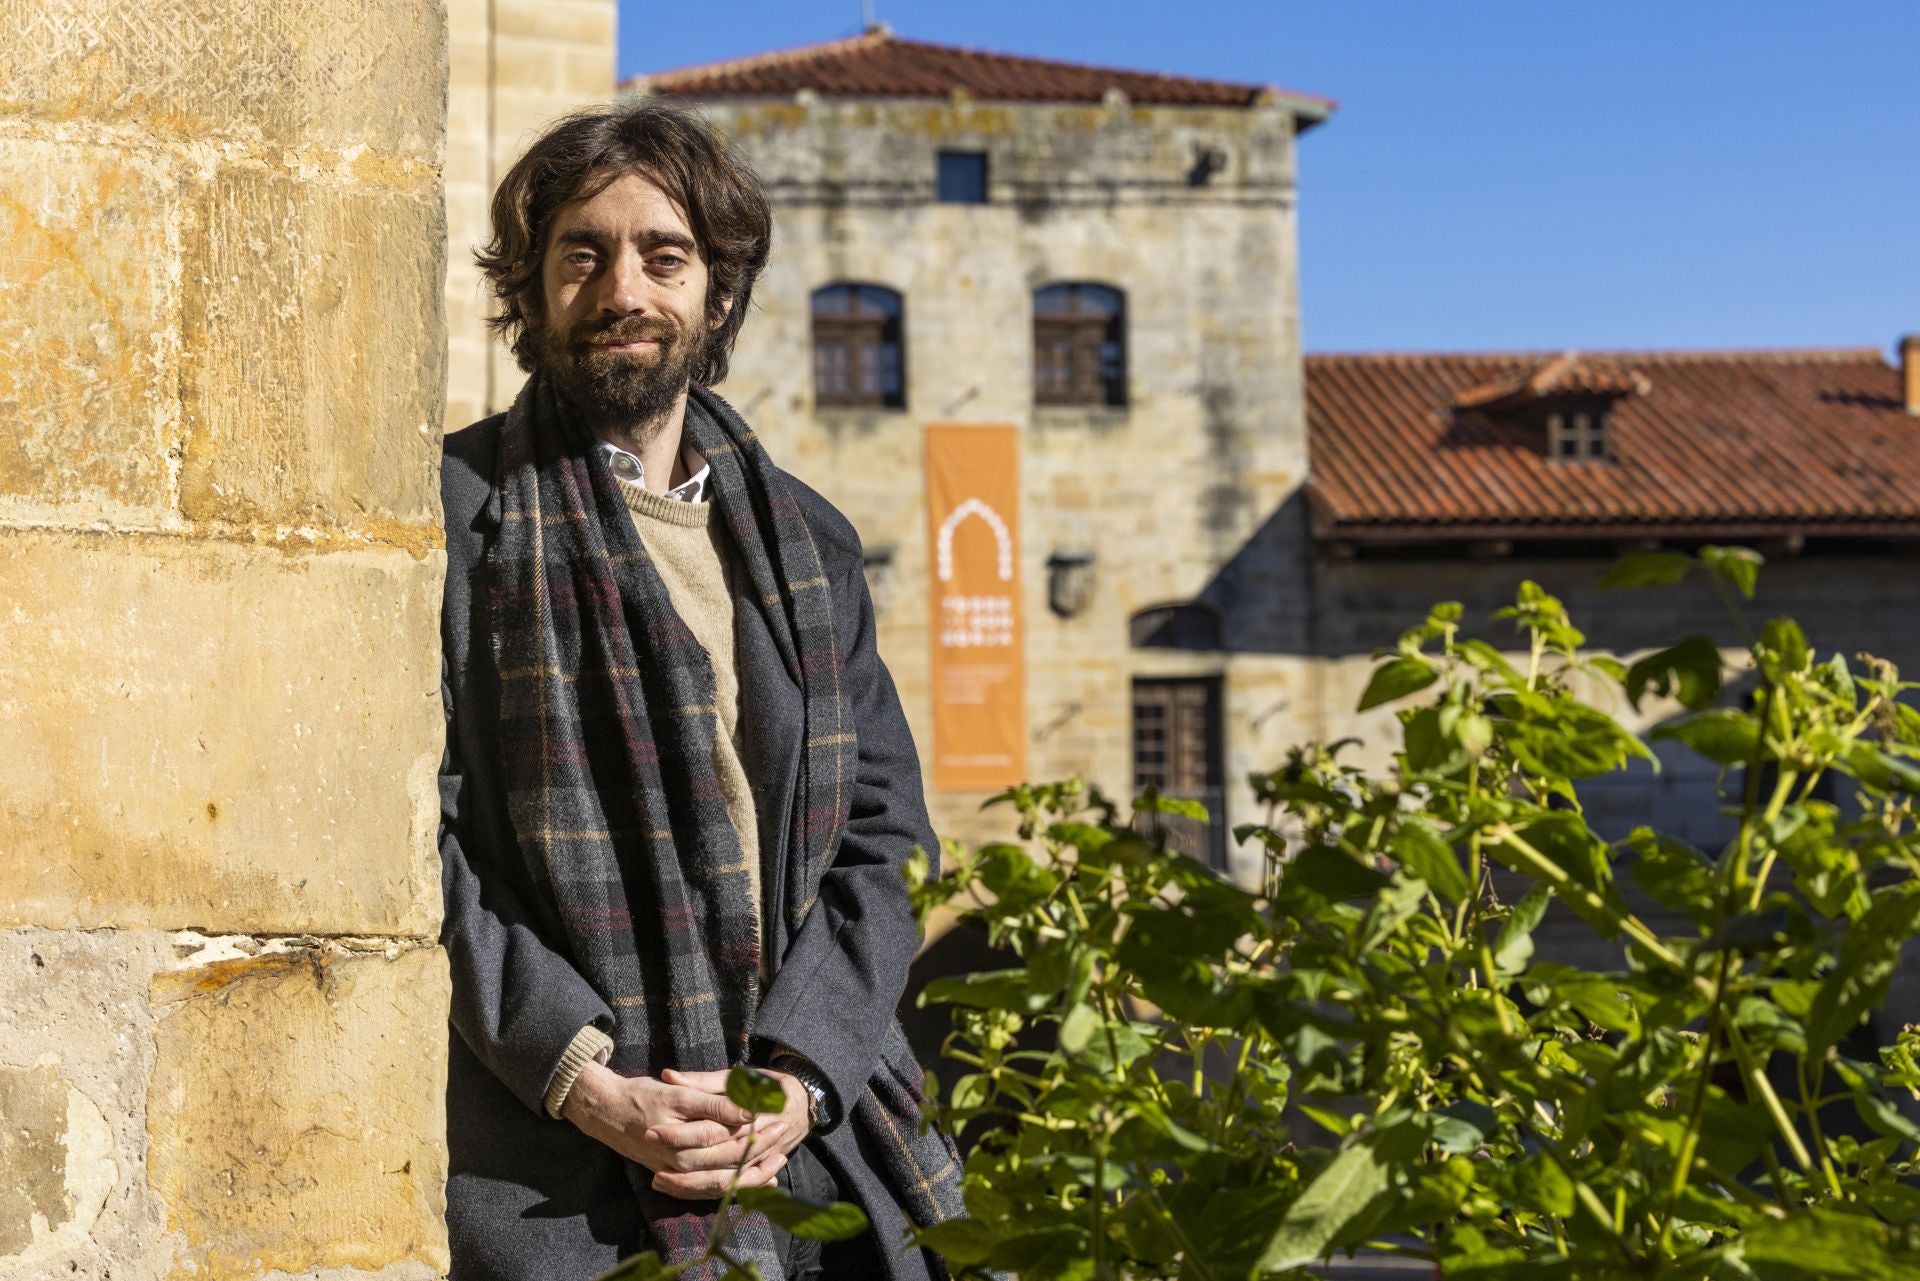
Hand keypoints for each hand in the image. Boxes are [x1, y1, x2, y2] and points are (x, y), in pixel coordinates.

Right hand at [562, 1062, 789, 1198]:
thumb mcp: (678, 1095)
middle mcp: (681, 1163)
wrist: (606, 1112)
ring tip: (777, 1162)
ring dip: (752, 1174)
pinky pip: (708, 1189)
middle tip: (783, 1132)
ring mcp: (678, 1172)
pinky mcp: (675, 1176)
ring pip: (722, 1182)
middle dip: (761, 1150)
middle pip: (730, 1163)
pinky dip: (733, 1186)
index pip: (730, 1140)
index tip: (780, 1118)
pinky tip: (754, 1179)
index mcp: (684, 1142)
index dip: (757, 1132)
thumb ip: (714, 1105)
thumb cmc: (641, 1097)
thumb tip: (748, 1112)